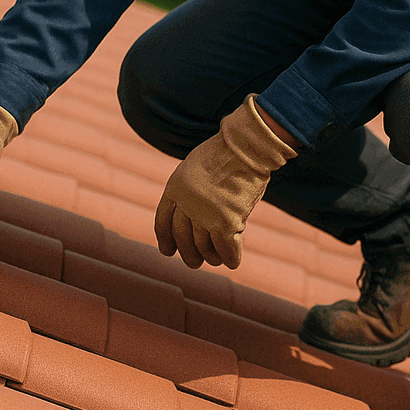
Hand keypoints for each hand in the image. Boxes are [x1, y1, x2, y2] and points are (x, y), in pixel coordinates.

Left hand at [154, 95, 297, 269]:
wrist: (247, 146)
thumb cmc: (226, 153)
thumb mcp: (195, 167)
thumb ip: (190, 191)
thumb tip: (194, 218)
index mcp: (175, 187)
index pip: (162, 222)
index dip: (165, 240)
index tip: (168, 251)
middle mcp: (186, 203)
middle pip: (182, 239)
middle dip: (188, 254)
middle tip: (195, 262)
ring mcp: (206, 214)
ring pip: (204, 247)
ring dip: (211, 257)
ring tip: (216, 259)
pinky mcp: (227, 222)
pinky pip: (226, 249)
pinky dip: (230, 258)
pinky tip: (233, 261)